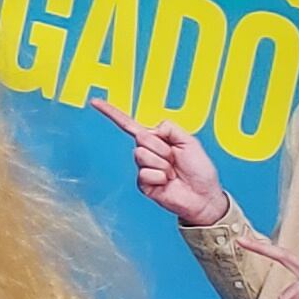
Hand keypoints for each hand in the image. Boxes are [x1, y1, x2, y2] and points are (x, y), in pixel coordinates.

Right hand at [108, 98, 228, 227]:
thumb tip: (150, 130)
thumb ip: (170, 128)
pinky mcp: (142, 183)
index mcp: (156, 140)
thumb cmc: (200, 170)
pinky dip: (160, 177)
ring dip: (162, 164)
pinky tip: (168, 182)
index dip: (111, 113)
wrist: (203, 196)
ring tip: (173, 173)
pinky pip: (145, 173)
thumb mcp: (190, 142)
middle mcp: (147, 152)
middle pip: (141, 139)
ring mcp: (143, 168)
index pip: (130, 125)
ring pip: (142, 155)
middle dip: (162, 148)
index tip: (95, 102)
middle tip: (175, 159)